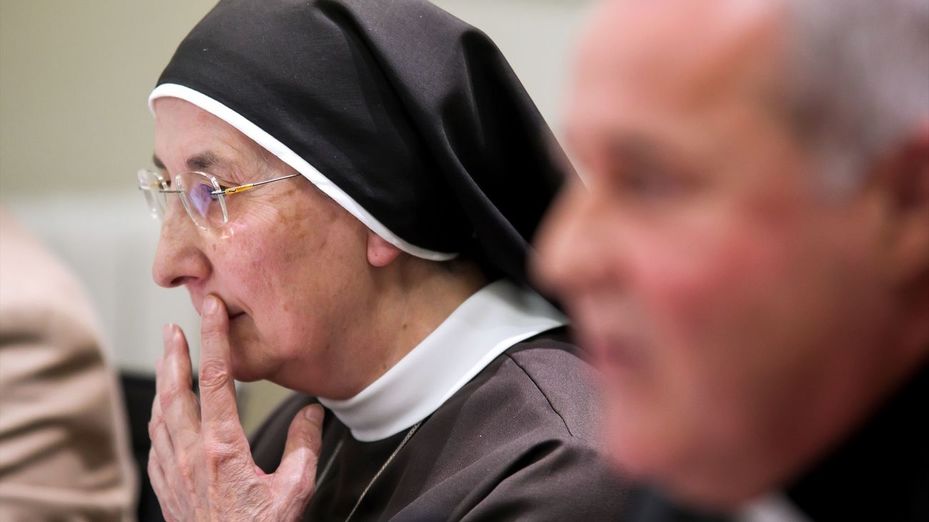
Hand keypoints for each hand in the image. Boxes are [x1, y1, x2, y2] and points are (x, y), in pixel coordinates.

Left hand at [148, 295, 322, 520]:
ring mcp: (174, 472)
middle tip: (173, 328)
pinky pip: (156, 444)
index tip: (211, 312)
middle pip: (176, 392)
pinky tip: (164, 413)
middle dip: (175, 355)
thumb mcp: (294, 489)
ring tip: (167, 360)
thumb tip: (312, 412)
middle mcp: (192, 455)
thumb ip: (304, 446)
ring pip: (161, 415)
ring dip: (163, 383)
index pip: (218, 380)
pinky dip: (159, 418)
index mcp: (223, 449)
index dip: (215, 340)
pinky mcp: (166, 489)